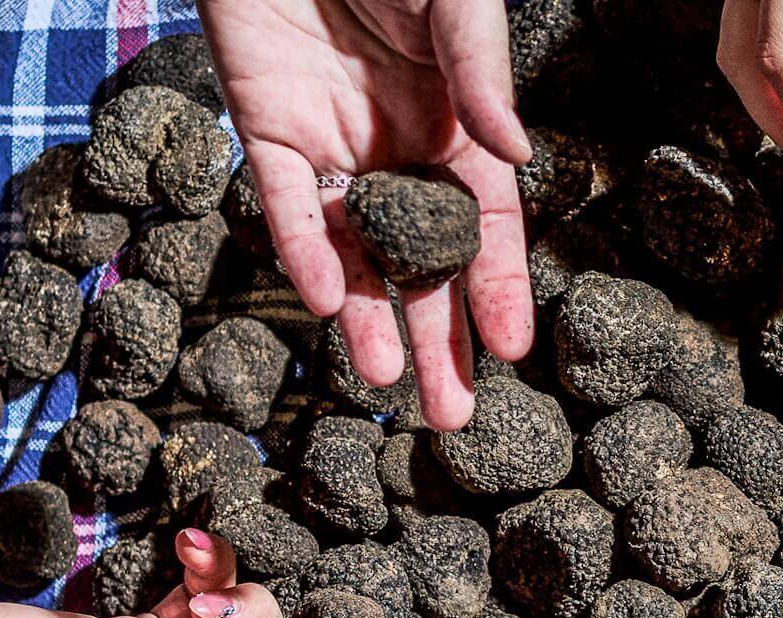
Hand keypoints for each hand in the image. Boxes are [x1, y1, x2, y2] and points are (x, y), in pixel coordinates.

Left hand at [198, 0, 536, 429]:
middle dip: (438, 336)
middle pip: (423, 261)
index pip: (487, 225)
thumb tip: (517, 158)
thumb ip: (481, 77)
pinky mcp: (265, 127)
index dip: (499, 288)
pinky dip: (305, 250)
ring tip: (383, 383)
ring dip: (370, 316)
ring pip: (355, 249)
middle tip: (452, 413)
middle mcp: (399, 148)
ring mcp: (333, 143)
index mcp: (460, 123)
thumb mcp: (456, 3)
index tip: (513, 351)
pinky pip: (284, 202)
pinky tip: (329, 300)